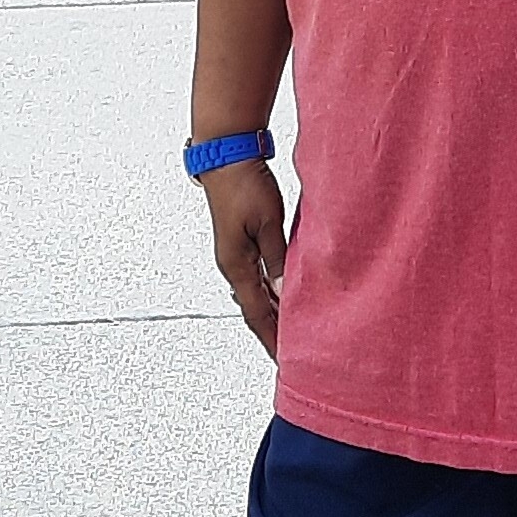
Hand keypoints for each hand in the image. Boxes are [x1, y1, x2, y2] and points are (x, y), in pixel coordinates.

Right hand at [200, 160, 288, 357]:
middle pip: (255, 310)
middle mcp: (233, 265)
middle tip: (290, 355)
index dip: (272, 339)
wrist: (226, 155)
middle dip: (272, 333)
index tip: (284, 361)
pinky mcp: (242, 243)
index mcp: (236, 265)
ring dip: (272, 314)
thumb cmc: (245, 183)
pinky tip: (283, 298)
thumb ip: (278, 260)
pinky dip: (270, 294)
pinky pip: (258, 278)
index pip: (256, 314)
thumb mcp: (268, 223)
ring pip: (256, 295)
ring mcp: (236, 255)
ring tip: (290, 334)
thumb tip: (285, 295)